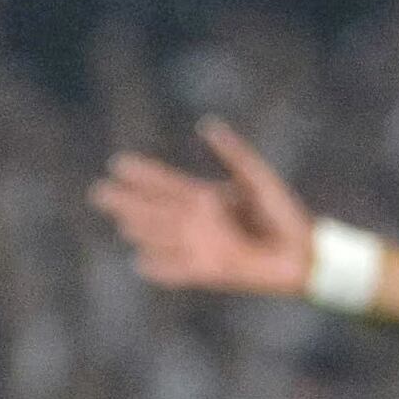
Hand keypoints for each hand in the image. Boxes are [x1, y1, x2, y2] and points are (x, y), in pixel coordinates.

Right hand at [89, 116, 316, 297]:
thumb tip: (207, 126)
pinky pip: (175, 270)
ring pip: (160, 236)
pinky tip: (138, 262)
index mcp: (206, 198)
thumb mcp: (256, 177)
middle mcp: (195, 222)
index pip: (166, 185)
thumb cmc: (281, 213)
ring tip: (120, 220)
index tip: (118, 164)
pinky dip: (158, 267)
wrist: (300, 252)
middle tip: (98, 191)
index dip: (143, 175)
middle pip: (154, 210)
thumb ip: (232, 154)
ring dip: (140, 228)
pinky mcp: (205, 271)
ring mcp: (198, 246)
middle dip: (127, 201)